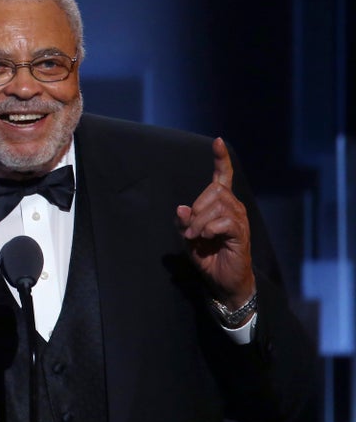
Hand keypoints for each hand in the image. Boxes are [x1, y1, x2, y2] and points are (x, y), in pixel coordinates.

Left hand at [175, 138, 255, 308]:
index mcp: (221, 204)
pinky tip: (206, 238)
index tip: (217, 141)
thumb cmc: (207, 256)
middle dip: (196, 210)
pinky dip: (209, 229)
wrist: (223, 280)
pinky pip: (224, 221)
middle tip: (190, 231)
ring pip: (217, 206)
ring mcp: (239, 219)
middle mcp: (234, 206)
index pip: (223, 176)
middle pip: (214, 191)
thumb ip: (183, 222)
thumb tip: (181, 207)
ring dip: (199, 222)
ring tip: (196, 237)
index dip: (220, 159)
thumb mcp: (188, 237)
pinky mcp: (241, 233)